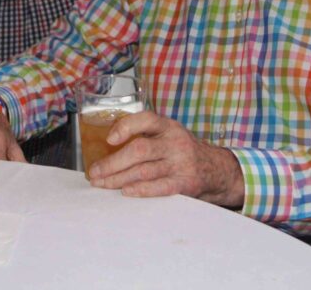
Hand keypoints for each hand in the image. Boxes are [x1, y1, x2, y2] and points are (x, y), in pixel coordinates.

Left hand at [87, 112, 243, 207]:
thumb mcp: (167, 134)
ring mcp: (181, 163)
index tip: (109, 139)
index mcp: (168, 126)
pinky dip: (140, 190)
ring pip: (144, 171)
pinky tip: (125, 191)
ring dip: (118, 178)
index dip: (126, 127)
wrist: (215, 169)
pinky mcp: (185, 183)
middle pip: (140, 150)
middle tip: (94, 171)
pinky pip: (159, 188)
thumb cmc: (180, 150)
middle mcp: (175, 142)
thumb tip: (102, 146)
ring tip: (101, 183)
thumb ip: (144, 135)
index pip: (146, 119)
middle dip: (112, 162)